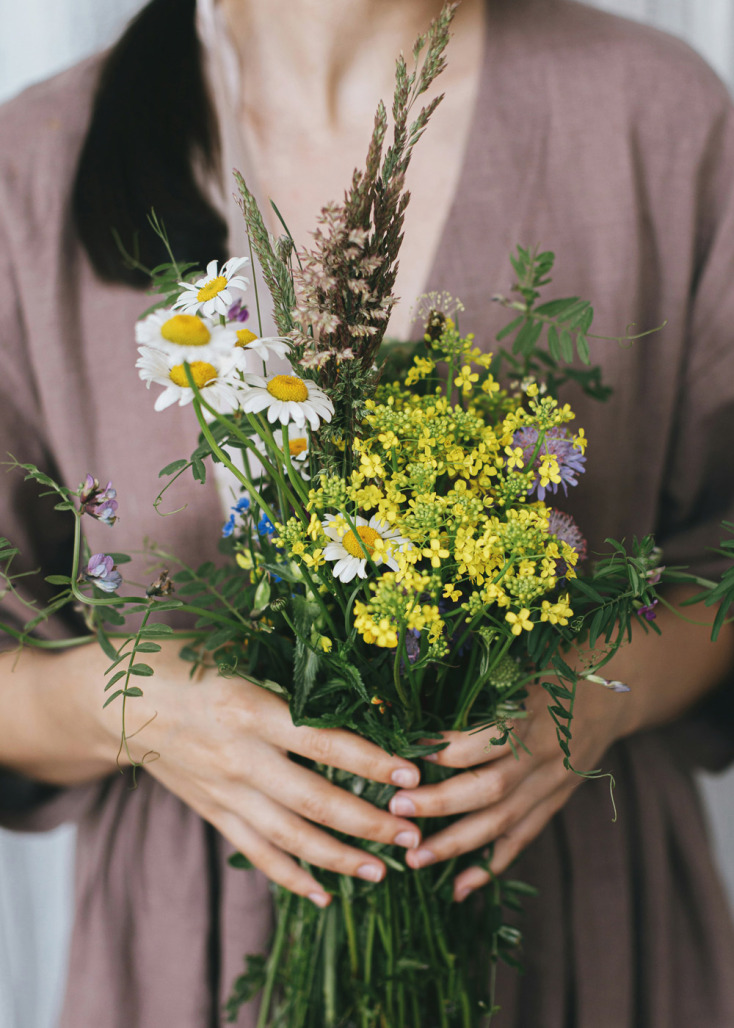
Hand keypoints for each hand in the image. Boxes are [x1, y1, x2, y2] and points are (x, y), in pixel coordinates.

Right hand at [112, 645, 422, 906]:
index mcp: (250, 708)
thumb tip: (359, 690)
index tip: (410, 774)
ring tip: (382, 870)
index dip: (370, 761)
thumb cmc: (184, 664)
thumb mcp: (237, 655)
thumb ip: (290, 674)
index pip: (324, 741)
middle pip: (315, 801)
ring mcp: (224, 792)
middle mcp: (239, 757)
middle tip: (413, 834)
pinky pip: (256, 853)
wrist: (117, 702)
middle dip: (369, 822)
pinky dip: (290, 877)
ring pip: (290, 837)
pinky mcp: (213, 813)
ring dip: (339, 858)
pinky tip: (323, 894)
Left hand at [388, 677, 630, 901]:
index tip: (405, 754)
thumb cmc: (553, 670)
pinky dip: (491, 865)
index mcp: (531, 715)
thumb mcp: (519, 669)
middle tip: (396, 809)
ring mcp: (553, 784)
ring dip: (456, 844)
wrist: (613, 692)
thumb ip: (478, 691)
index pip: (483, 740)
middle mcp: (544, 755)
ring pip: (503, 821)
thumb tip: (412, 703)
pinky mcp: (556, 802)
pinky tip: (458, 888)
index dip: (445, 750)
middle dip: (439, 803)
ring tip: (414, 859)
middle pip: (490, 789)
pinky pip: (523, 838)